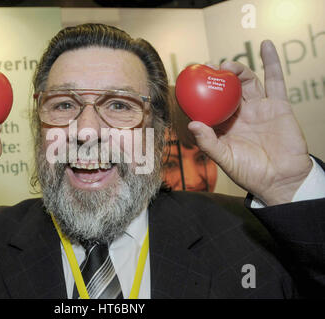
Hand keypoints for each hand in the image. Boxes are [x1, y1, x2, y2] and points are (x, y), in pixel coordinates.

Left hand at [188, 40, 311, 205]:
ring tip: (227, 65)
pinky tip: (266, 46)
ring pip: (247, 82)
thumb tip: (192, 123)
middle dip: (216, 75)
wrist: (281, 180)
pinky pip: (276, 81)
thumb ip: (208, 142)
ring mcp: (259, 108)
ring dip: (237, 69)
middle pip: (227, 88)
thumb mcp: (225, 158)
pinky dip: (272, 62)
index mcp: (225, 125)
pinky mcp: (279, 105)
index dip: (200, 90)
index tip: (190, 79)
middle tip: (207, 66)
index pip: (209, 103)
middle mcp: (240, 114)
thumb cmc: (250, 173)